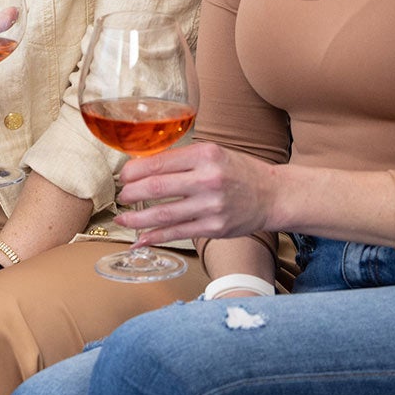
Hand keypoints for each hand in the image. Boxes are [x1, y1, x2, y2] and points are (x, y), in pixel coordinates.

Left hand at [114, 141, 276, 246]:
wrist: (273, 195)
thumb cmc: (238, 172)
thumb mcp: (213, 154)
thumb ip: (182, 159)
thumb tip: (142, 167)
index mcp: (204, 154)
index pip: (158, 162)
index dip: (133, 171)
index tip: (123, 175)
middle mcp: (207, 179)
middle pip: (156, 187)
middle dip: (130, 193)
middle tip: (121, 195)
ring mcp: (211, 206)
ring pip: (162, 214)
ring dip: (136, 219)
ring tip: (122, 218)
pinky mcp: (214, 227)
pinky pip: (176, 233)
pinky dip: (154, 237)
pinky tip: (139, 240)